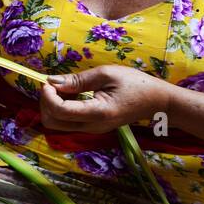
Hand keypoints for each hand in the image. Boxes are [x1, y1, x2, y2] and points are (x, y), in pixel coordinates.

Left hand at [38, 65, 169, 133]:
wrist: (157, 101)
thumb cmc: (136, 83)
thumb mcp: (106, 74)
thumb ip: (77, 80)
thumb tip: (52, 81)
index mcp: (97, 113)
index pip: (59, 111)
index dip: (47, 96)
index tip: (48, 81)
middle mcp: (91, 126)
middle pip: (52, 123)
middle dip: (46, 103)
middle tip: (53, 84)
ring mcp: (91, 129)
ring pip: (58, 124)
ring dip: (53, 105)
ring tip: (64, 87)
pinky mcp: (92, 126)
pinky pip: (68, 121)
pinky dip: (62, 108)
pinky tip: (72, 93)